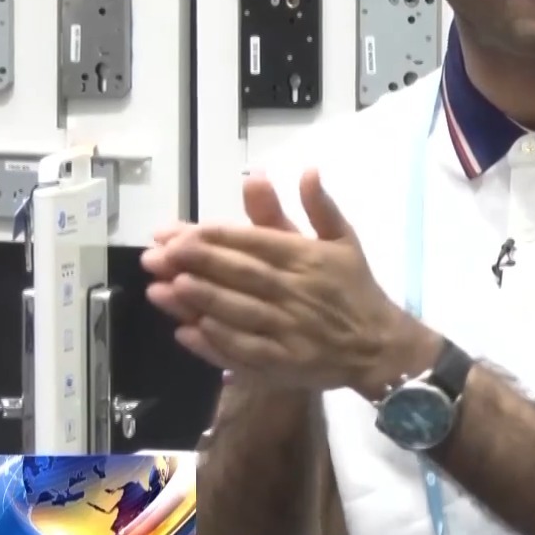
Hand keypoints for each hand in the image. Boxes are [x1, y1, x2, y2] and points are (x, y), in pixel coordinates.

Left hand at [141, 170, 420, 393]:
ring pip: (237, 313)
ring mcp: (288, 331)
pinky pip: (244, 352)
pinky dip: (214, 343)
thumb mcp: (344, 240)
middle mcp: (296, 292)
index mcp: (308, 258)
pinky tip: (185, 333)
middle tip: (156, 255)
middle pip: (240, 275)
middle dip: (196, 263)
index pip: (256, 243)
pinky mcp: (282, 364)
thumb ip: (320, 206)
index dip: (216, 237)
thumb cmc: (355, 288)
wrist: (378, 345)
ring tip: (161, 289)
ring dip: (198, 301)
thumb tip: (306, 170)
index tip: (179, 232)